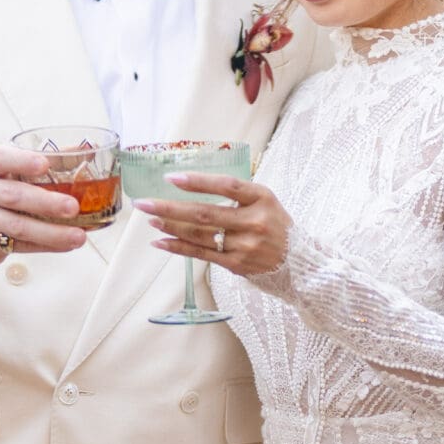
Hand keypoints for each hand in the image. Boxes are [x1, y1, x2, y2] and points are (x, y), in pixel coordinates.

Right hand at [0, 144, 87, 273]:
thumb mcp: (4, 171)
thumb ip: (40, 160)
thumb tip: (85, 150)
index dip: (22, 160)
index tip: (44, 163)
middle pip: (13, 196)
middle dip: (45, 202)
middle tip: (73, 207)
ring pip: (19, 227)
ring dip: (52, 233)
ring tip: (79, 236)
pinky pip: (20, 246)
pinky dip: (46, 246)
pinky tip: (67, 245)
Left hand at [137, 173, 289, 277]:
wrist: (298, 263)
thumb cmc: (276, 225)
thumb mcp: (265, 201)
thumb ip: (237, 193)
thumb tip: (194, 185)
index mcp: (261, 199)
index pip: (226, 186)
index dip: (197, 182)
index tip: (171, 178)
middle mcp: (254, 222)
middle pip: (205, 213)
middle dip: (170, 208)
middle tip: (145, 203)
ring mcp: (245, 246)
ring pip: (200, 235)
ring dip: (171, 227)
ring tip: (151, 219)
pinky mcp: (237, 264)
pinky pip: (202, 255)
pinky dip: (179, 248)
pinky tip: (161, 241)